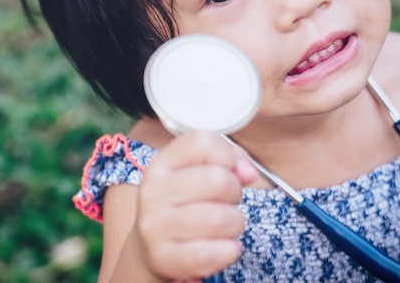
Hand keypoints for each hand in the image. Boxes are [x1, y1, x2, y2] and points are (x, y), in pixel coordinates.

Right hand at [136, 131, 257, 279]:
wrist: (151, 247)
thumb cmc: (184, 204)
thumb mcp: (197, 174)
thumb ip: (229, 162)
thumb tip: (248, 171)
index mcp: (162, 164)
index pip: (203, 142)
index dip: (227, 154)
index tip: (227, 169)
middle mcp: (153, 191)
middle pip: (217, 180)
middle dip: (235, 192)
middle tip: (227, 201)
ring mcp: (155, 226)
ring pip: (220, 219)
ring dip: (235, 224)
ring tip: (225, 225)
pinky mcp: (164, 257)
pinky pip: (213, 253)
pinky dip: (229, 251)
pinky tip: (223, 247)